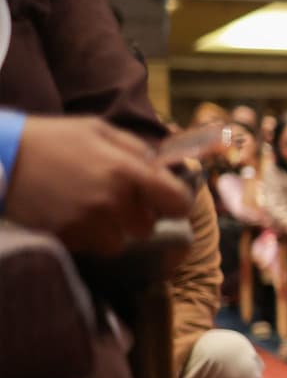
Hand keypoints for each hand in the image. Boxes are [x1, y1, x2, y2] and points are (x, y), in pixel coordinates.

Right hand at [4, 116, 193, 255]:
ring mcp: (89, 223)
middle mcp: (113, 201)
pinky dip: (86, 236)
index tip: (166, 201)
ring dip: (110, 229)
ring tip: (86, 207)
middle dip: (136, 216)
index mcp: (126, 170)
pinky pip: (91, 247)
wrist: (0, 158)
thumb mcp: (98, 130)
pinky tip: (69, 215)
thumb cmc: (50, 139)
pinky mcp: (67, 238)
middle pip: (147, 227)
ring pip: (119, 241)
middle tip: (114, 200)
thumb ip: (136, 150)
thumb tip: (165, 168)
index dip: (175, 203)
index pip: (178, 202)